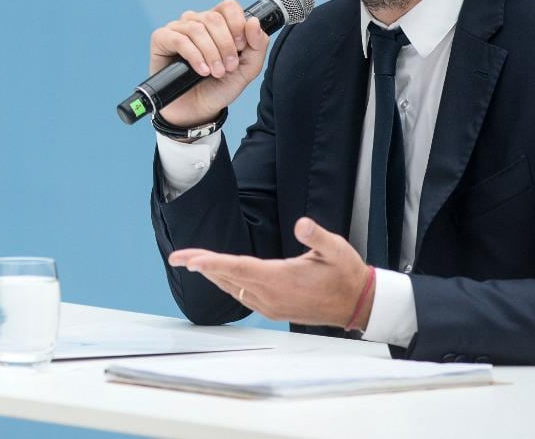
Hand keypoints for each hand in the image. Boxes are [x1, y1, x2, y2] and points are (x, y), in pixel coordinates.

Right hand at [148, 0, 270, 126]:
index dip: (237, 24)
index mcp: (218, 23)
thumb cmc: (220, 87)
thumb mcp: (247, 69)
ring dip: (211, 53)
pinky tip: (202, 71)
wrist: (198, 110)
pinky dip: (194, 56)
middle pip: (214, 18)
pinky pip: (179, 39)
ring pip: (197, 28)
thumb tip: (253, 22)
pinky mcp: (161, 39)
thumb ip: (257, 46)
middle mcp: (197, 21)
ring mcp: (178, 28)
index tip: (241, 47)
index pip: (228, 6)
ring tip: (215, 72)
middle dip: (225, 45)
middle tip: (228, 67)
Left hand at [169, 217, 373, 329]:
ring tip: (191, 262)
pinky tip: (220, 276)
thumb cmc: (346, 274)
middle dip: (201, 266)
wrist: (358, 304)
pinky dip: (227, 284)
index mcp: (281, 279)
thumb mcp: (336, 249)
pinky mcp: (274, 310)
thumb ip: (317, 236)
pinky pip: (242, 296)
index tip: (189, 260)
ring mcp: (271, 306)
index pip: (238, 268)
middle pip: (228, 278)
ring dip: (212, 275)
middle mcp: (271, 296)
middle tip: (176, 257)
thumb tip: (302, 224)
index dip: (212, 263)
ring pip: (233, 289)